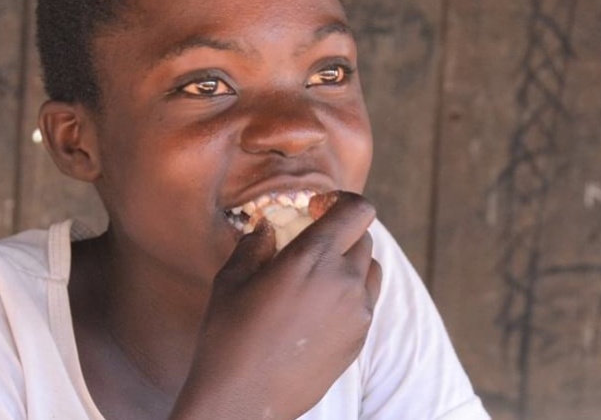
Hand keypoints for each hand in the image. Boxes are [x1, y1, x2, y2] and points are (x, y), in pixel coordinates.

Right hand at [172, 191, 382, 419]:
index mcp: (312, 258)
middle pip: (364, 238)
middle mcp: (344, 282)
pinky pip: (366, 303)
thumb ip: (255, 244)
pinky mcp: (359, 340)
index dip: (341, 200)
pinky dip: (351, 294)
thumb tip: (269, 227)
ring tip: (319, 275)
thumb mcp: (231, 280)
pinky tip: (318, 308)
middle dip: (341, 233)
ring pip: (371, 270)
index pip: (357, 210)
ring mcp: (357, 314)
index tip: (318, 207)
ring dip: (351, 263)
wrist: (243, 399)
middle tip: (312, 241)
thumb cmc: (229, 337)